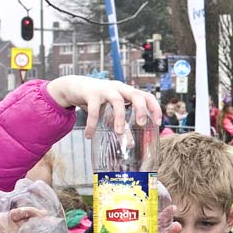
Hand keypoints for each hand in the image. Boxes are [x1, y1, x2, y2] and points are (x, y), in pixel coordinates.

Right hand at [46, 75, 161, 137]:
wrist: (74, 87)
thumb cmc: (99, 100)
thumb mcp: (112, 112)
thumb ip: (123, 125)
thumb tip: (131, 145)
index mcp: (128, 92)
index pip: (147, 96)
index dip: (155, 108)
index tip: (158, 123)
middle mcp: (119, 88)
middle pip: (136, 94)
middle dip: (141, 109)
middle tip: (142, 124)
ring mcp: (105, 89)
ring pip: (117, 101)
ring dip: (119, 118)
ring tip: (119, 133)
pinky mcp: (90, 93)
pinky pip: (93, 109)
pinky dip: (92, 123)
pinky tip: (89, 135)